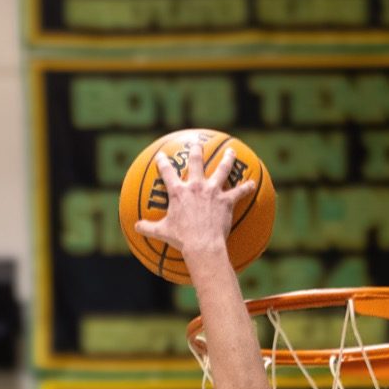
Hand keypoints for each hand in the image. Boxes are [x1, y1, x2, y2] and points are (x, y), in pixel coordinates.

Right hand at [134, 140, 255, 260]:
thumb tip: (135, 228)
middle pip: (196, 162)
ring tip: (231, 152)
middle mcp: (196, 186)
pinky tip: (253, 183)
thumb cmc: (181, 239)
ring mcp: (212, 191)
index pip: (167, 172)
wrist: (202, 244)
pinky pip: (239, 192)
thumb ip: (148, 227)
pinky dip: (246, 188)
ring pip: (222, 170)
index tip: (161, 156)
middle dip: (196, 150)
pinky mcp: (226, 201)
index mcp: (178, 192)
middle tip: (197, 143)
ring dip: (227, 160)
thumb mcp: (162, 232)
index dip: (163, 163)